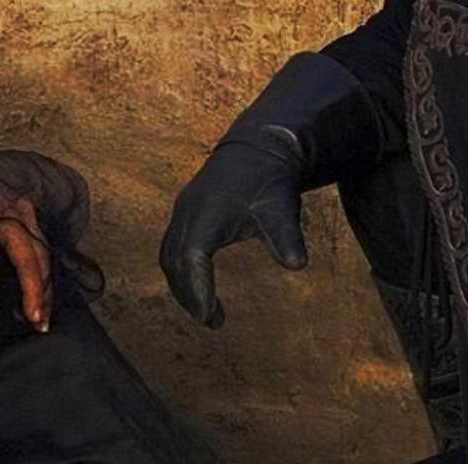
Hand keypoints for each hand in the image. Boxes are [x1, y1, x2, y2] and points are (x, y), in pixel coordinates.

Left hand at [0, 151, 51, 331]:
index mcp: (14, 218)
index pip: (30, 262)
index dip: (33, 292)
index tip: (35, 318)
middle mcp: (26, 213)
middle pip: (44, 259)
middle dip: (44, 292)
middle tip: (42, 325)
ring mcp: (25, 210)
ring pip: (42, 250)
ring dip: (42, 281)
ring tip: (39, 311)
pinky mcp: (18, 210)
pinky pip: (35, 241)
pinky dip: (36, 265)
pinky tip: (30, 282)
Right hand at [159, 143, 307, 327]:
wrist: (261, 145)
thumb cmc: (271, 178)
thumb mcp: (282, 207)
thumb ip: (286, 236)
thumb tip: (297, 264)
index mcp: (206, 210)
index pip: (192, 257)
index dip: (197, 289)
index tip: (210, 317)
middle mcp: (188, 209)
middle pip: (174, 260)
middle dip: (188, 294)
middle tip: (212, 321)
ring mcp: (184, 208)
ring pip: (170, 254)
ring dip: (183, 285)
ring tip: (208, 312)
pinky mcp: (187, 209)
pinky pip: (174, 246)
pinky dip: (182, 270)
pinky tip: (203, 285)